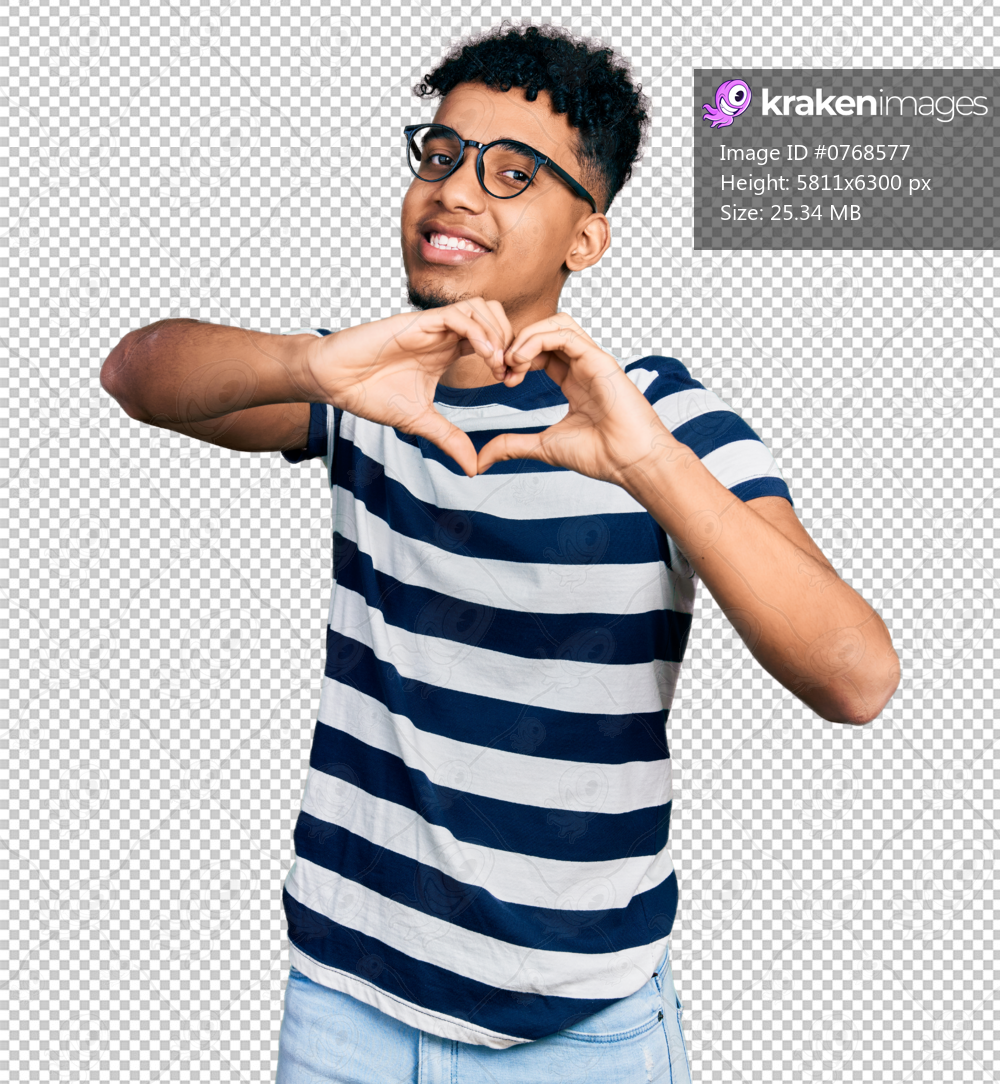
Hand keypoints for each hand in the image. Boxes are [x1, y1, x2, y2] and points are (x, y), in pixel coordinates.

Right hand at [305, 298, 519, 477]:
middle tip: (511, 371)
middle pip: (494, 316)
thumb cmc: (370, 394)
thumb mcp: (420, 422)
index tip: (512, 382)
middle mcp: (443, 334)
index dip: (508, 357)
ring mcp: (432, 325)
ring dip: (497, 332)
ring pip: (480, 307)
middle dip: (511, 340)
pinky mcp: (417, 322)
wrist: (335, 381)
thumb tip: (473, 468)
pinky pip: (457, 315)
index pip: (492, 340)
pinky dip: (477, 331)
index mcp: (447, 351)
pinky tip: (485, 355)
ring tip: (498, 363)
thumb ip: (449, 439)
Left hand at [476, 312, 672, 483]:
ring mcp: (593, 361)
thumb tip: (481, 461)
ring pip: (556, 324)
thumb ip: (512, 446)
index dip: (516, 358)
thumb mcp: (543, 447)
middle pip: (546, 331)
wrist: (630, 463)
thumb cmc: (599, 455)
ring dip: (527, 336)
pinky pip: (566, 333)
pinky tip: (522, 359)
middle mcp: (583, 366)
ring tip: (512, 361)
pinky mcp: (600, 360)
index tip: (502, 379)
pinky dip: (539, 339)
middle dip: (517, 343)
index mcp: (573, 382)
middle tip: (502, 368)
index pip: (540, 351)